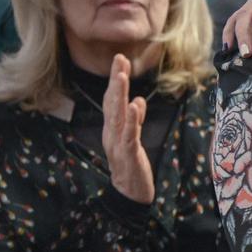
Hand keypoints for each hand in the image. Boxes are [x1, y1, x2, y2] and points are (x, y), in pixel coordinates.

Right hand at [102, 54, 153, 204]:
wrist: (130, 194)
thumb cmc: (131, 165)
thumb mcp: (134, 139)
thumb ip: (135, 121)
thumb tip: (139, 101)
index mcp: (113, 128)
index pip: (113, 100)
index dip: (116, 80)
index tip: (120, 59)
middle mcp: (112, 133)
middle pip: (112, 103)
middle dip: (115, 80)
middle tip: (119, 58)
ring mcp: (118, 143)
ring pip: (118, 115)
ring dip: (120, 95)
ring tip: (121, 76)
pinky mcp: (129, 154)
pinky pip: (130, 134)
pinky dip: (132, 119)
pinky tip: (135, 105)